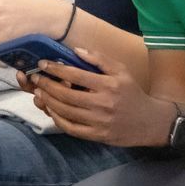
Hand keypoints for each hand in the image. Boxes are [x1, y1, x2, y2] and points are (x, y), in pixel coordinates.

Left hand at [27, 47, 171, 146]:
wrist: (149, 121)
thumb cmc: (132, 92)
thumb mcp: (121, 71)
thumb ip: (99, 59)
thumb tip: (75, 50)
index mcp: (109, 85)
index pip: (75, 75)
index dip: (56, 69)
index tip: (43, 64)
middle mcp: (103, 103)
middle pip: (66, 94)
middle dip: (46, 85)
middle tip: (35, 78)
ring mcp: (99, 121)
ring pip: (66, 111)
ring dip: (48, 101)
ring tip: (39, 92)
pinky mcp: (97, 135)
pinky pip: (71, 128)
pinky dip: (57, 119)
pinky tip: (51, 110)